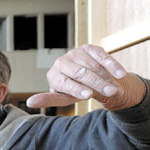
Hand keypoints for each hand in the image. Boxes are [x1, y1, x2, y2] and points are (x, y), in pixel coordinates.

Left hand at [26, 44, 145, 110]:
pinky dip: (111, 64)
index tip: (89, 95)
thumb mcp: (64, 98)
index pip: (64, 82)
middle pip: (80, 72)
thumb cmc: (75, 92)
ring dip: (106, 76)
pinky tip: (120, 74)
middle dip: (96, 83)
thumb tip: (29, 102)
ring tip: (116, 88)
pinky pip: (101, 55)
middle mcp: (62, 62)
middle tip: (110, 92)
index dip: (77, 88)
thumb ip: (50, 99)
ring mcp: (75, 53)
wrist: (91, 80)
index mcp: (53, 75)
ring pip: (92, 64)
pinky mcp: (89, 47)